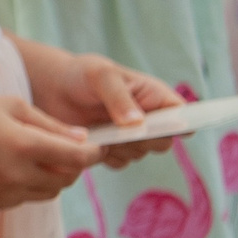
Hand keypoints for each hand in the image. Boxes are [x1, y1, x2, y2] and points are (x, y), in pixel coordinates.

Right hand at [0, 95, 100, 209]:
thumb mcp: (11, 106)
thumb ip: (50, 124)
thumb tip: (83, 141)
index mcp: (22, 144)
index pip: (75, 157)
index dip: (93, 154)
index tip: (99, 147)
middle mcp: (16, 174)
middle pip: (67, 178)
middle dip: (75, 164)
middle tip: (70, 149)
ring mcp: (5, 193)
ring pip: (51, 192)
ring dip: (55, 176)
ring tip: (41, 156)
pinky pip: (28, 197)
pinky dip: (32, 184)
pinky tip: (14, 166)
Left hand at [13, 39, 180, 170]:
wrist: (55, 88)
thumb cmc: (82, 74)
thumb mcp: (101, 76)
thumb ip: (119, 97)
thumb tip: (137, 124)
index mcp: (155, 96)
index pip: (183, 114)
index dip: (182, 124)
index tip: (166, 129)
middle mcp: (149, 118)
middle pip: (163, 142)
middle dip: (143, 140)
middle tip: (120, 129)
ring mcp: (132, 136)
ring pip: (140, 154)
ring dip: (121, 147)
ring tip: (99, 128)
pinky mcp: (114, 150)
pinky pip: (119, 162)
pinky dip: (105, 155)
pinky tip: (92, 139)